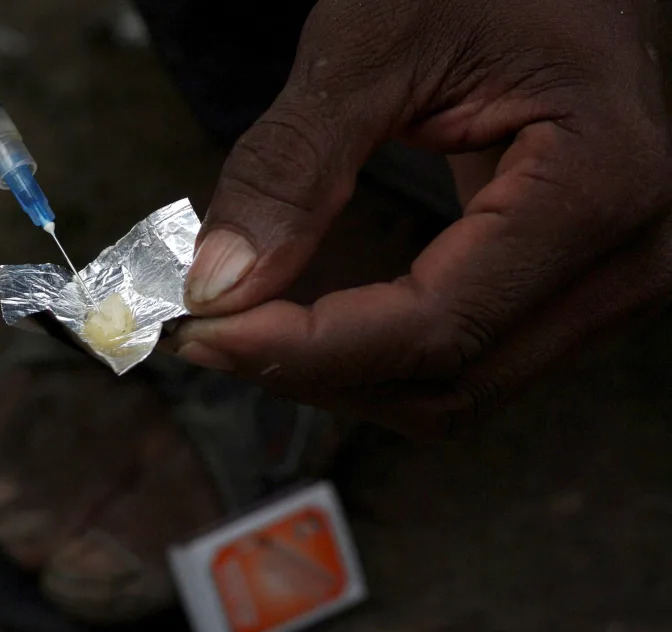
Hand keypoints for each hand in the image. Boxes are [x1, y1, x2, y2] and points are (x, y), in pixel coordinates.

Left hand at [171, 0, 671, 437]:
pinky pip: (465, 359)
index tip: (203, 331)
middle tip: (210, 331)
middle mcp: (626, 258)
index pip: (433, 328)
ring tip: (252, 326)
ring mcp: (608, 281)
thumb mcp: (374, 43)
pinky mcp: (571, 284)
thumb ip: (293, 165)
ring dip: (342, 377)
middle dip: (314, 373)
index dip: (305, 349)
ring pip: (455, 391)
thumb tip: (218, 284)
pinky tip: (313, 325)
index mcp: (597, 187)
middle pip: (445, 383)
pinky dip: (377, 357)